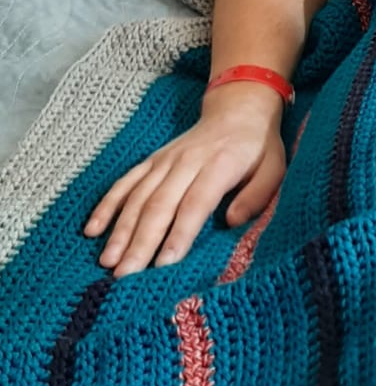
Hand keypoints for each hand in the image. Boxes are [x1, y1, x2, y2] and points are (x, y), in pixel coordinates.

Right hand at [84, 84, 286, 276]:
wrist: (238, 109)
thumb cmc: (258, 147)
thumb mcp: (274, 168)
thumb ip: (256, 195)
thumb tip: (232, 221)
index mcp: (221, 164)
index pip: (196, 202)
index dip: (179, 233)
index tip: (164, 264)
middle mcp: (187, 161)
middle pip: (160, 204)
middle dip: (141, 241)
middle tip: (125, 275)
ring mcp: (165, 159)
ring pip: (138, 196)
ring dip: (121, 229)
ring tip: (108, 261)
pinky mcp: (152, 160)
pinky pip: (125, 182)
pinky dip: (107, 204)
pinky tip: (92, 230)